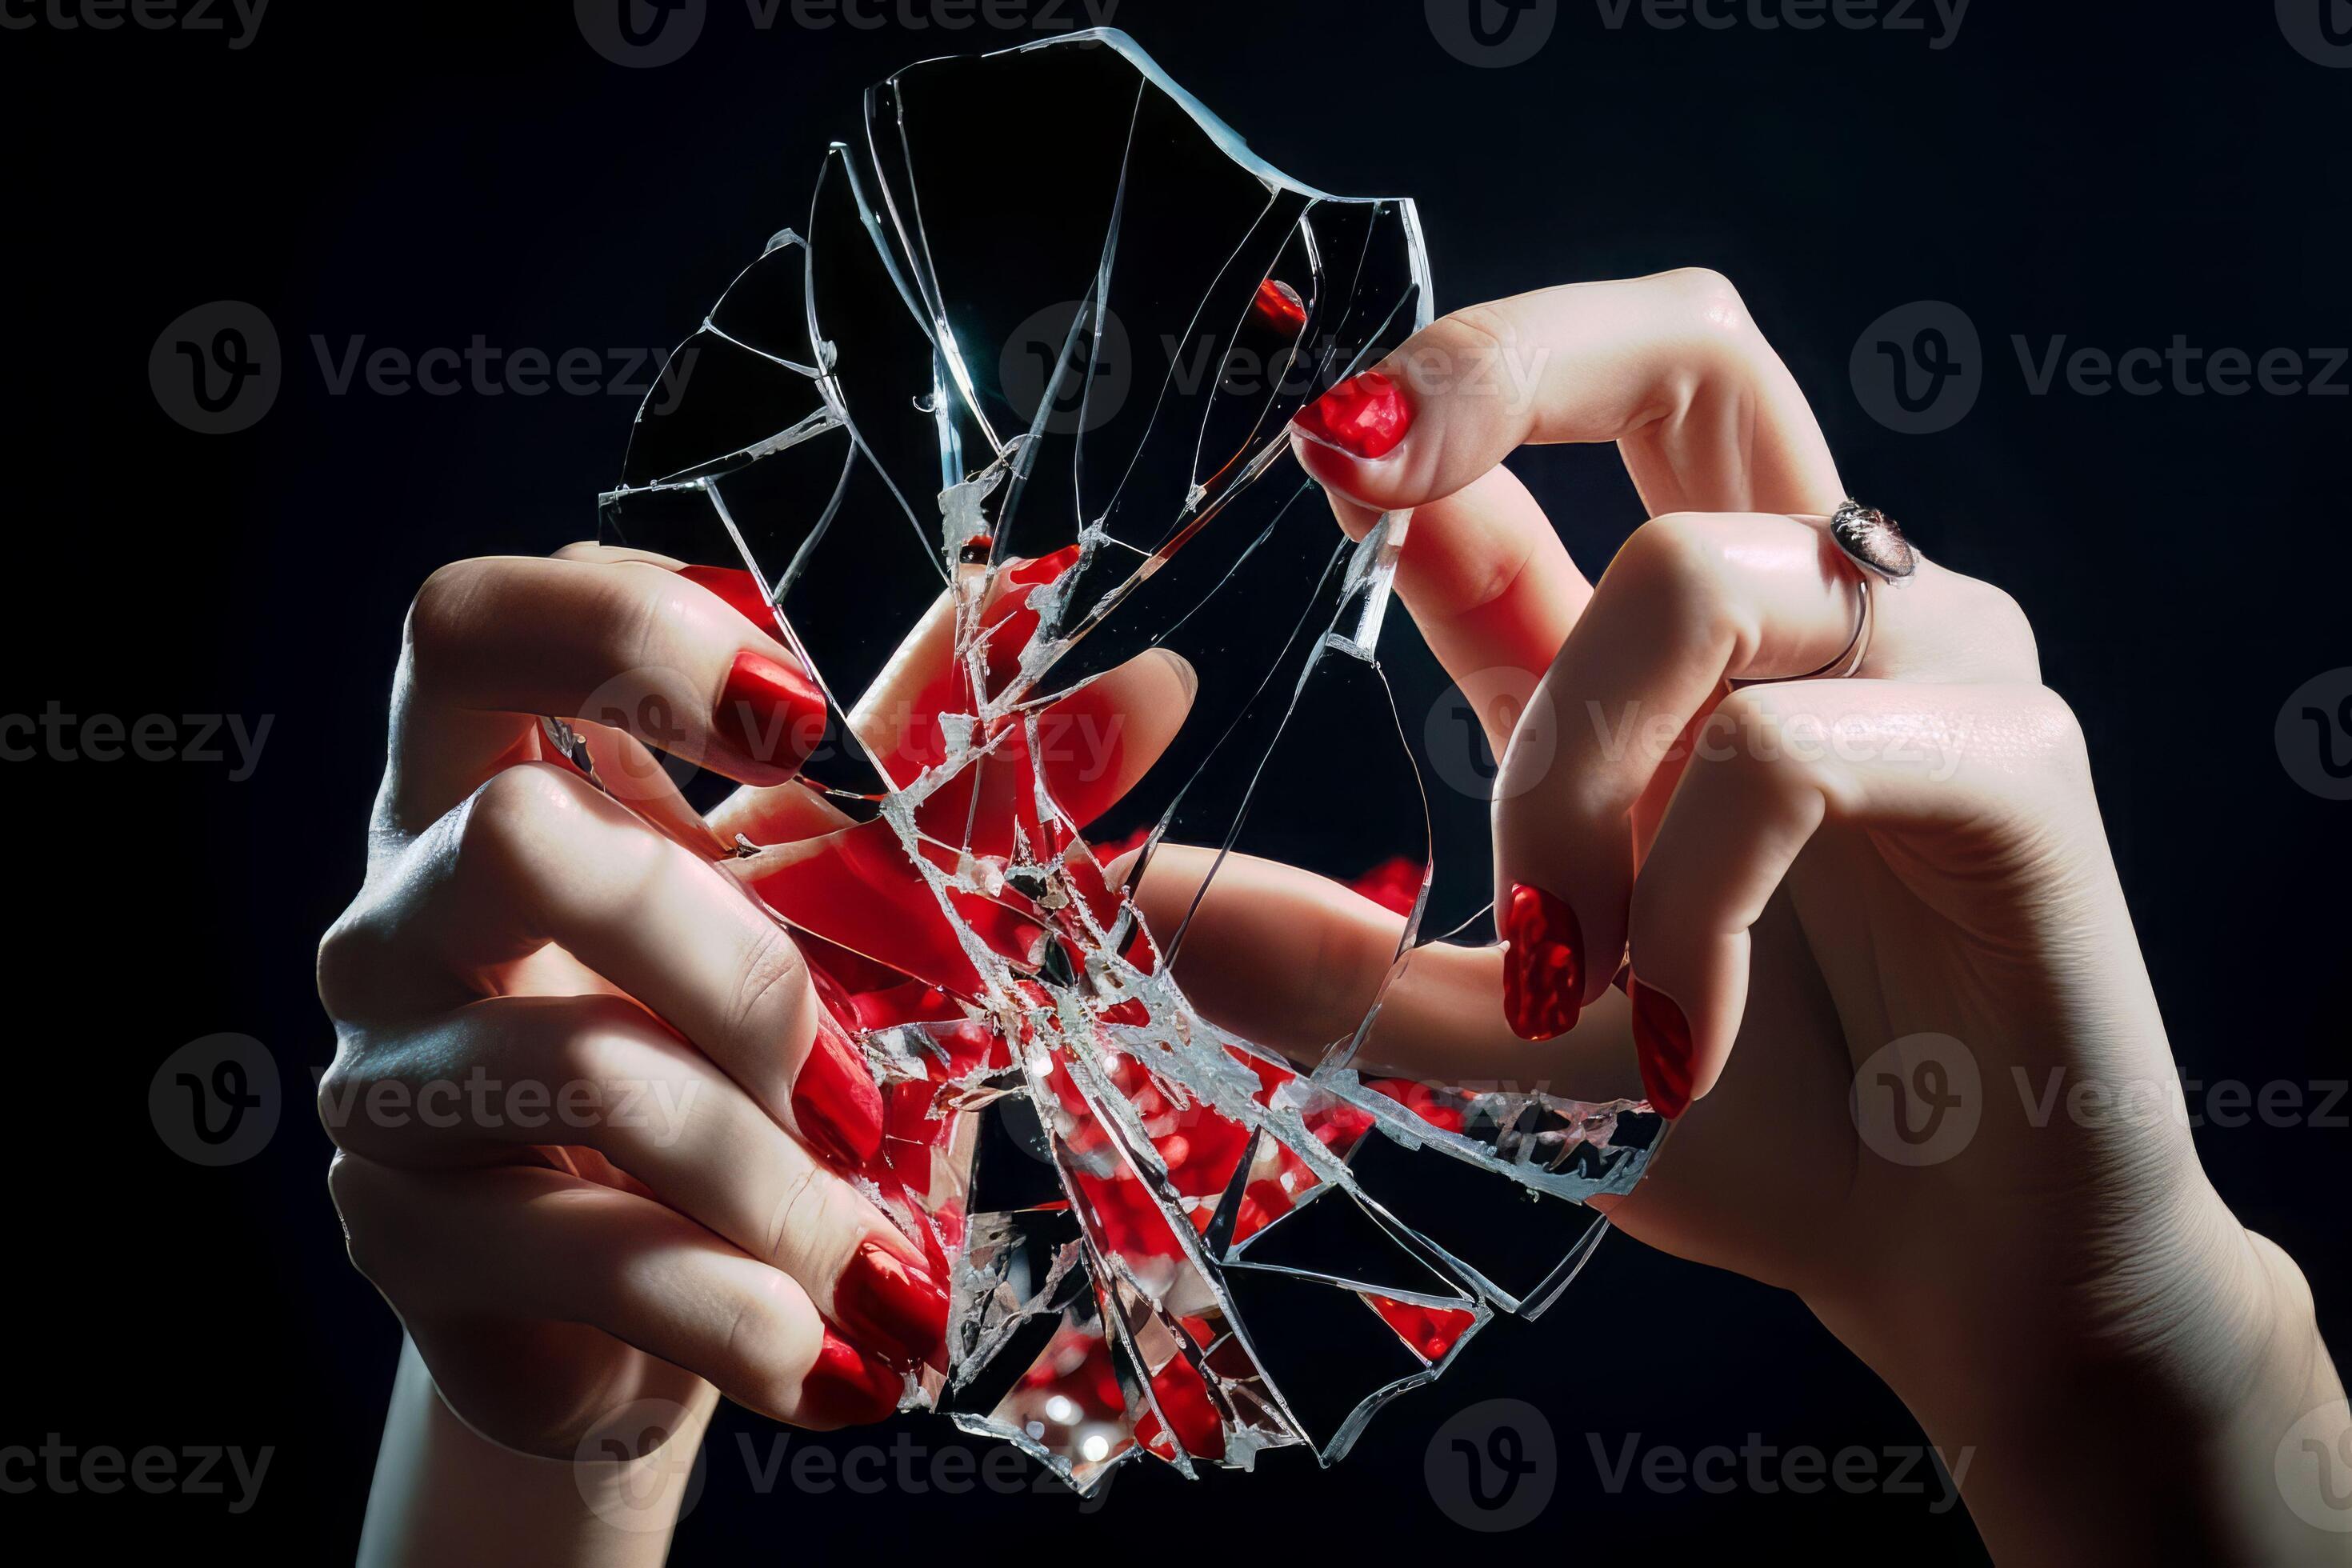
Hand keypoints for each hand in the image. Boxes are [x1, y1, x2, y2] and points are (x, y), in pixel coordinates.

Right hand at [317, 544, 1192, 1474]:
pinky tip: (818, 1347)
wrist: (680, 1298)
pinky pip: (584, 1252)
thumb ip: (962, 786)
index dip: (626, 638)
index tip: (806, 727)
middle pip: (519, 838)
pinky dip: (742, 1307)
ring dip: (778, 1179)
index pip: (473, 625)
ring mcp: (379, 1074)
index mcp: (499, 778)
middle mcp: (401, 906)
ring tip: (873, 1256)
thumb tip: (1154, 680)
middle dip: (746, 967)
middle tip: (858, 1083)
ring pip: (586, 1068)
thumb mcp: (860, 906)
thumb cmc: (765, 1056)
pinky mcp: (397, 1234)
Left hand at [1137, 270, 2346, 1560]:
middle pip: (1687, 340)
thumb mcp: (1505, 1034)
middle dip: (1506, 356)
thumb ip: (1354, 953)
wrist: (1951, 1263)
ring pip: (1693, 575)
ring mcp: (1926, 662)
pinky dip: (1692, 904)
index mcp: (1670, 646)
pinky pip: (1793, 752)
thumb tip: (1144, 894)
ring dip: (1575, 777)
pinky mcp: (2018, 758)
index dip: (1431, 390)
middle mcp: (1805, 609)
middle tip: (1364, 462)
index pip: (1563, 425)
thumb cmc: (1742, 1127)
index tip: (1312, 444)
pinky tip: (1685, 1034)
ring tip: (1572, 966)